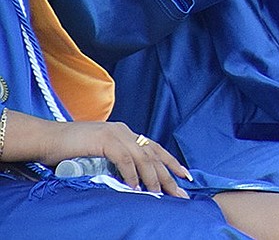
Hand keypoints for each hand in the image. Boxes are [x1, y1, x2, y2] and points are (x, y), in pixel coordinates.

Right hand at [10, 113, 191, 197]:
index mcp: (125, 133)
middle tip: (181, 192)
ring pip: (143, 157)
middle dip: (169, 174)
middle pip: (153, 154)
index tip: (185, 176)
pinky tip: (136, 187)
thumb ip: (114, 162)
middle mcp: (124, 131)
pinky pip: (124, 159)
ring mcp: (115, 134)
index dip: (171, 162)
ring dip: (153, 177)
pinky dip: (132, 173)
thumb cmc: (68, 150)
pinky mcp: (105, 140)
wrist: (46, 139)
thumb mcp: (98, 155)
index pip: (154, 148)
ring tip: (160, 194)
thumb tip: (130, 181)